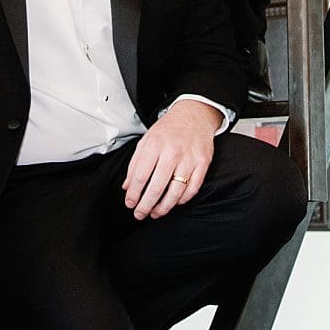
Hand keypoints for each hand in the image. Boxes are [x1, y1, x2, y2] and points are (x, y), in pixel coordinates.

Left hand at [122, 100, 219, 219]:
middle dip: (146, 205)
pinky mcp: (203, 163)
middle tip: (140, 214)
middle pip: (157, 187)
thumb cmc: (169, 128)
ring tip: (156, 212)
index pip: (141, 176)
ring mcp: (189, 158)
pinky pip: (192, 189)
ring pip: (176, 191)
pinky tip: (174, 202)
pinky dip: (182, 200)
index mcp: (155, 144)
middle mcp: (172, 152)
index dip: (134, 194)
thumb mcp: (146, 140)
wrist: (194, 114)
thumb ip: (135, 163)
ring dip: (164, 207)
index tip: (130, 203)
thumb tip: (127, 186)